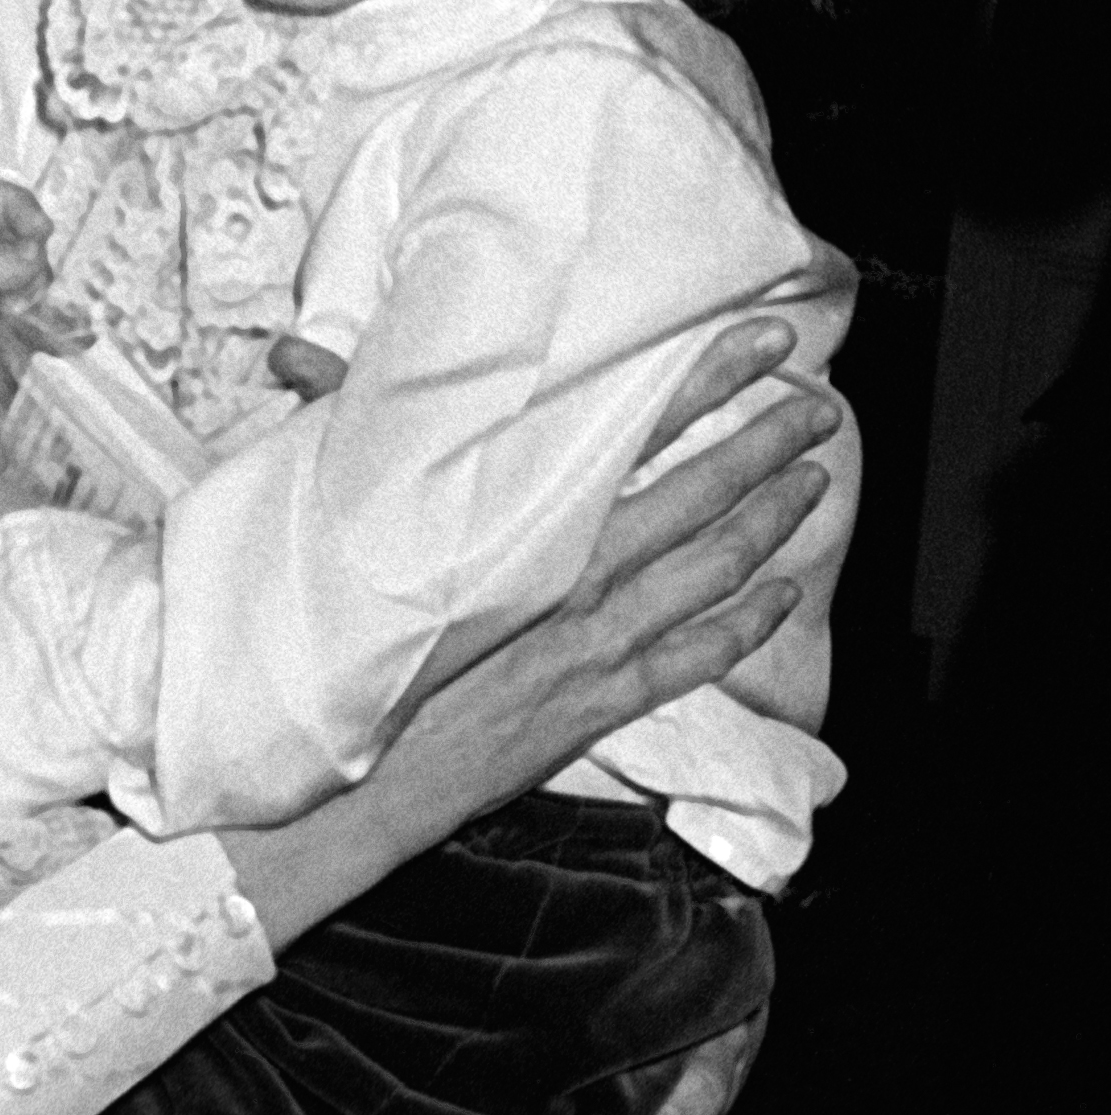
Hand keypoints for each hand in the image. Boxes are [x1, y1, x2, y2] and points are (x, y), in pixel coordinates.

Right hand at [354, 322, 835, 871]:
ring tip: (812, 483)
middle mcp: (573, 572)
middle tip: (817, 411)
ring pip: (710, 569)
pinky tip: (779, 597)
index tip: (760, 343)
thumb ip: (337, 424)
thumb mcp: (346, 524)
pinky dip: (746, 624)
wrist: (358, 771)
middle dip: (765, 446)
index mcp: (521, 518)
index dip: (706, 382)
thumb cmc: (349, 641)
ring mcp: (596, 641)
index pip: (631, 429)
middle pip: (695, 493)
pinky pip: (696, 658)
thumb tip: (296, 354)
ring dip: (770, 524)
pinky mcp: (600, 701)